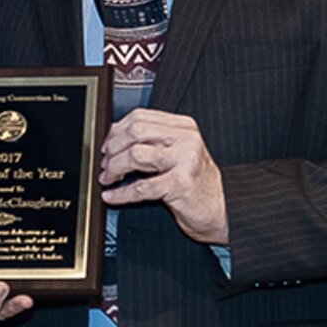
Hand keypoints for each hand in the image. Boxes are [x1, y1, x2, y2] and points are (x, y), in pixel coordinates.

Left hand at [99, 109, 228, 244]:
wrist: (222, 209)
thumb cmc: (195, 182)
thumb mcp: (177, 153)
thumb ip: (152, 141)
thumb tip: (114, 137)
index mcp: (183, 127)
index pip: (139, 117)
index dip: (116, 131)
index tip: (107, 145)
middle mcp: (186, 139)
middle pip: (135, 131)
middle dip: (113, 148)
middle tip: (105, 163)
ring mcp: (185, 160)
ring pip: (135, 155)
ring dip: (115, 168)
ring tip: (108, 178)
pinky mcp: (180, 184)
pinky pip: (141, 187)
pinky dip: (121, 193)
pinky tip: (112, 196)